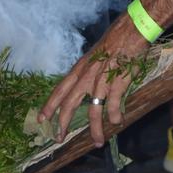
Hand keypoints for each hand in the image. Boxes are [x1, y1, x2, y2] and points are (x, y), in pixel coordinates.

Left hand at [40, 12, 148, 146]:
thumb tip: (85, 84)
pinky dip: (114, 116)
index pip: (60, 89)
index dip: (50, 105)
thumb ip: (88, 70)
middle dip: (63, 123)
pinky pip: (113, 106)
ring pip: (93, 111)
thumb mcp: (94, 55)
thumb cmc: (114, 40)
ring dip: (95, 129)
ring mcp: (101, 80)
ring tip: (98, 141)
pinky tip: (117, 121)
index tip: (41, 119)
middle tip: (59, 138)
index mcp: (80, 68)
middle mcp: (87, 76)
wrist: (131, 31)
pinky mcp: (117, 83)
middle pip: (70, 103)